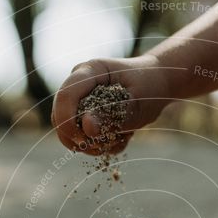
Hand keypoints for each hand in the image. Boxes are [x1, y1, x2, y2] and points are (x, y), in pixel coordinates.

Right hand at [52, 55, 170, 154]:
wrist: (157, 85)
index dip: (67, 122)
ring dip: (95, 144)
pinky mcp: (85, 116)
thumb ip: (111, 115)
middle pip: (60, 118)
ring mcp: (80, 101)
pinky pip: (84, 139)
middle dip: (81, 139)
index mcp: (89, 71)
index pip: (65, 96)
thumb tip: (86, 128)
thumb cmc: (149, 88)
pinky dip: (104, 145)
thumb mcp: (136, 104)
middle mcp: (79, 85)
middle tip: (109, 142)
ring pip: (69, 133)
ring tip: (122, 136)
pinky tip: (123, 136)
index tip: (85, 141)